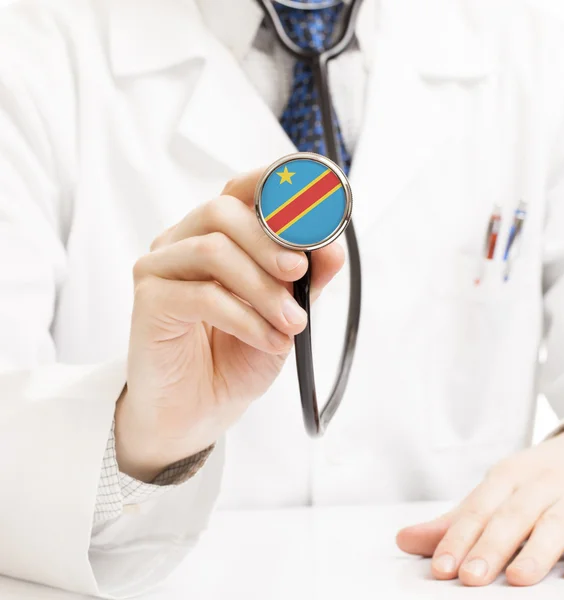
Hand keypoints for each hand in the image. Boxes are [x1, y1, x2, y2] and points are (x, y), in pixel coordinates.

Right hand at [116, 168, 343, 480]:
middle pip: (222, 211)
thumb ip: (306, 279)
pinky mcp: (149, 302)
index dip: (274, 184)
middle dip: (269, 241)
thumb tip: (332, 246)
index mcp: (216, 235)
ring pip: (212, 250)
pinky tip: (267, 340)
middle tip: (299, 273)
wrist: (199, 410)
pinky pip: (201, 296)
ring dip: (263, 288)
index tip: (314, 202)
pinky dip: (245, 318)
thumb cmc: (237, 355)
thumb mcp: (285, 313)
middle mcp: (183, 242)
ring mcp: (160, 269)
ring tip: (292, 323)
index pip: (240, 190)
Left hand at [396, 423, 563, 585]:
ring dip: (536, 551)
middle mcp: (536, 485)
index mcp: (505, 478)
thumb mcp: (494, 491)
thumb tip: (404, 540)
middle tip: (470, 578)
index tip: (440, 567)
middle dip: (490, 547)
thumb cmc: (532, 479)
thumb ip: (454, 522)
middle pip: (511, 517)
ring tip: (517, 579)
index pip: (477, 510)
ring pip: (554, 524)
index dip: (457, 538)